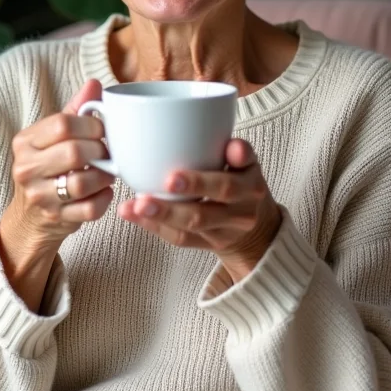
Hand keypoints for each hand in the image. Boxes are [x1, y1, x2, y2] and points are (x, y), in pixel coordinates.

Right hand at [0, 79, 113, 300]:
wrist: (31, 215)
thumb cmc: (49, 165)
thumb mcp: (53, 135)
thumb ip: (75, 110)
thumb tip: (95, 84)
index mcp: (25, 141)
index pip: (63, 124)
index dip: (91, 125)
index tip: (101, 130)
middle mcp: (26, 169)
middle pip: (74, 152)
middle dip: (99, 150)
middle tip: (106, 152)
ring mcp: (39, 197)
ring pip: (82, 183)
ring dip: (104, 176)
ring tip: (107, 171)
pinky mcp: (56, 219)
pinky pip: (90, 209)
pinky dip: (104, 199)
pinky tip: (104, 191)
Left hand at [117, 139, 282, 283]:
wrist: (257, 226)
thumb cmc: (243, 182)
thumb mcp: (249, 164)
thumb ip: (240, 152)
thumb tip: (233, 145)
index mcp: (249, 188)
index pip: (227, 186)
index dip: (201, 183)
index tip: (173, 177)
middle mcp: (239, 214)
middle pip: (204, 213)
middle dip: (171, 207)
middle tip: (144, 197)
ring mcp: (223, 233)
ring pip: (189, 228)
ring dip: (158, 217)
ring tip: (134, 205)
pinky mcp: (208, 245)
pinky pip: (180, 238)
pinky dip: (155, 226)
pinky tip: (133, 213)